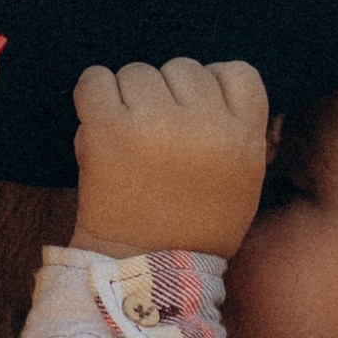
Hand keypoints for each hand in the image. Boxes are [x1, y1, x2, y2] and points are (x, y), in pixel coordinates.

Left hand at [71, 58, 268, 261]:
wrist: (141, 269)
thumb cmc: (191, 228)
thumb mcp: (244, 182)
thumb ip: (239, 130)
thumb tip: (212, 83)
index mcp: (244, 138)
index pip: (235, 72)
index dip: (211, 89)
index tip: (194, 118)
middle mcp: (205, 126)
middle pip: (183, 68)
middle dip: (166, 97)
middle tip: (156, 140)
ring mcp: (156, 124)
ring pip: (139, 72)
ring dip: (128, 99)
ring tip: (129, 142)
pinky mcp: (110, 130)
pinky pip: (96, 79)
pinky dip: (93, 96)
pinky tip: (100, 126)